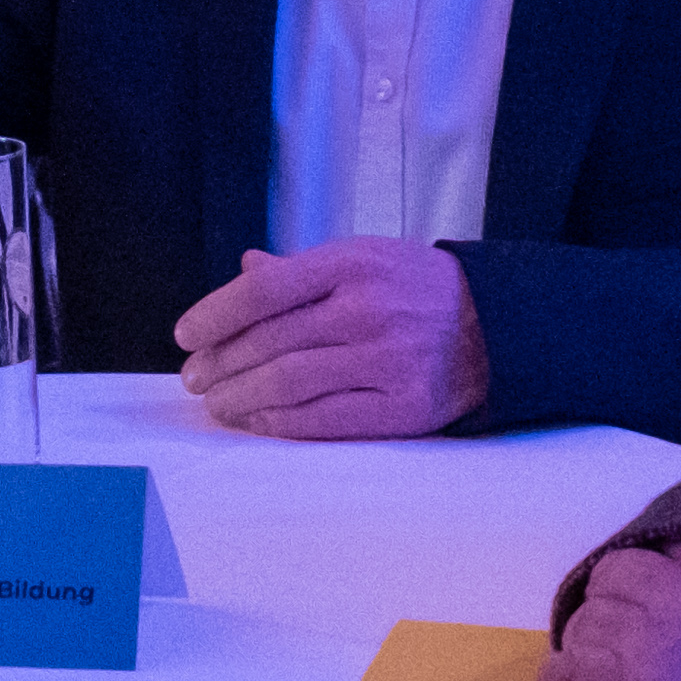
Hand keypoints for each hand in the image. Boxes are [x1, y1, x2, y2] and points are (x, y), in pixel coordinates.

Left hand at [173, 239, 488, 437]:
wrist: (496, 326)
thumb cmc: (415, 288)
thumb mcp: (363, 258)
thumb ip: (301, 271)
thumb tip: (245, 272)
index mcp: (352, 264)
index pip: (264, 291)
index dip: (214, 315)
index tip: (184, 336)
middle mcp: (366, 311)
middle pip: (268, 343)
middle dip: (219, 364)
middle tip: (194, 378)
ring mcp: (385, 361)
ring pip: (288, 384)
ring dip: (238, 398)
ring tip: (216, 403)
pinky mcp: (401, 407)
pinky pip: (323, 420)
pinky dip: (279, 423)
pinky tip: (256, 420)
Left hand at [534, 541, 680, 680]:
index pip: (674, 549)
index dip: (660, 578)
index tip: (658, 602)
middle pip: (621, 574)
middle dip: (615, 602)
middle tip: (617, 638)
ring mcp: (658, 637)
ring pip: (590, 617)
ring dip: (588, 641)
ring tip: (589, 668)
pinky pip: (572, 669)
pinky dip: (565, 678)